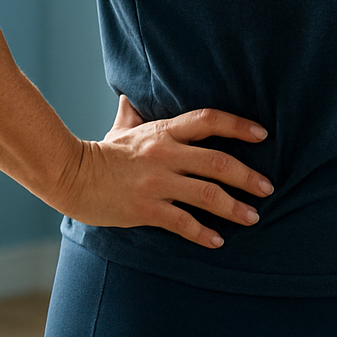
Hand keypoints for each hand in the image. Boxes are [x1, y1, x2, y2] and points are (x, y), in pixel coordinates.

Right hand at [51, 95, 273, 248]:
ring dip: (234, 207)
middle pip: (218, 161)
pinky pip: (182, 222)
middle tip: (268, 188)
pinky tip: (217, 240)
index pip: (209, 120)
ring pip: (207, 194)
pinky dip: (203, 233)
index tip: (263, 135)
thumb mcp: (121, 130)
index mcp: (163, 131)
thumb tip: (128, 96)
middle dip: (247, 176)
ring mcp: (156, 182)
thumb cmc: (100, 154)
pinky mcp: (145, 208)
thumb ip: (132, 115)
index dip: (238, 126)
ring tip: (252, 217)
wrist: (69, 176)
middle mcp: (165, 154)